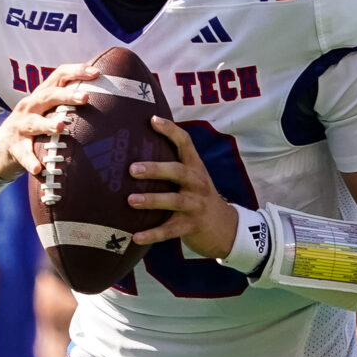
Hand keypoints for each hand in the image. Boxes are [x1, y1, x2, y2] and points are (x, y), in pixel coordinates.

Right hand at [0, 62, 103, 183]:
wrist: (0, 147)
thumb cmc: (35, 127)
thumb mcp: (49, 111)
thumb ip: (70, 104)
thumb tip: (109, 100)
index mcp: (42, 95)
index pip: (59, 75)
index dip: (77, 71)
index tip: (97, 73)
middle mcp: (30, 106)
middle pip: (48, 96)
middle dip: (66, 95)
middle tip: (86, 98)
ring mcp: (20, 126)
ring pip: (34, 123)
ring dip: (48, 124)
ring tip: (61, 127)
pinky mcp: (14, 146)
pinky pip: (23, 154)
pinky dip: (30, 161)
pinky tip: (39, 169)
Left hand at [129, 116, 238, 255]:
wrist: (225, 227)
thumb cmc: (198, 197)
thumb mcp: (193, 177)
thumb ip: (173, 164)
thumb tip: (137, 147)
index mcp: (195, 167)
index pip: (185, 143)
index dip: (170, 130)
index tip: (152, 120)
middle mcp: (197, 184)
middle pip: (178, 172)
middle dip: (156, 169)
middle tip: (132, 169)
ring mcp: (195, 205)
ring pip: (174, 201)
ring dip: (152, 200)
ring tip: (131, 200)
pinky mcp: (191, 226)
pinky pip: (169, 231)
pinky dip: (152, 234)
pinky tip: (135, 237)